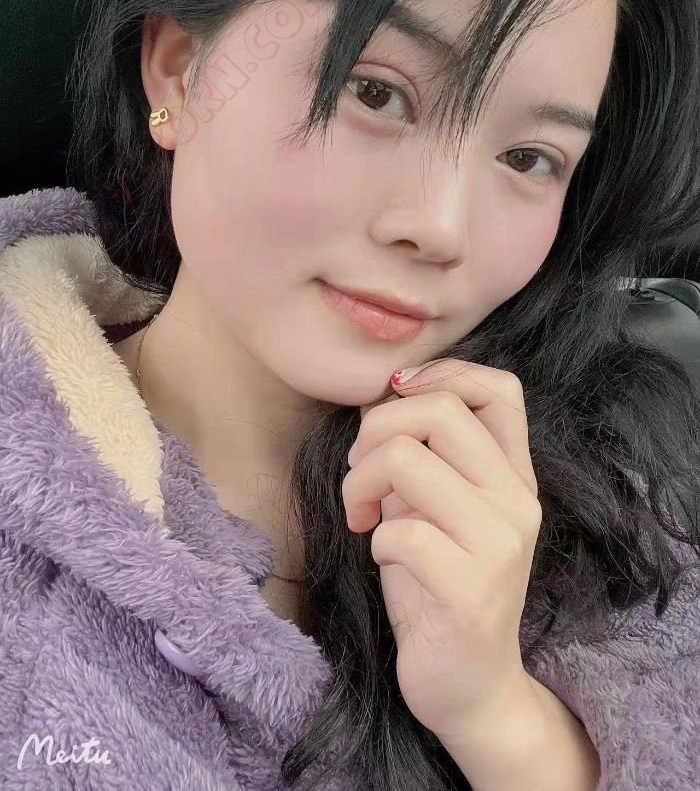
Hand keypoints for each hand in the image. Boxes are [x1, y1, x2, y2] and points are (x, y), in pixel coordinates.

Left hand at [343, 357, 542, 747]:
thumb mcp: (435, 507)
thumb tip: (381, 399)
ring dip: (360, 482)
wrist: (469, 685)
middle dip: (375, 428)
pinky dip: (374, 538)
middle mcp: (517, 500)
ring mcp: (499, 543)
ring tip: (361, 513)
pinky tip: (382, 556)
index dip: (442, 374)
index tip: (396, 402)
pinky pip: (397, 530)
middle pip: (439, 409)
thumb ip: (422, 456)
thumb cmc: (440, 586)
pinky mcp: (470, 590)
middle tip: (360, 469)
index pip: (500, 388)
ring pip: (405, 459)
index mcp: (513, 474)